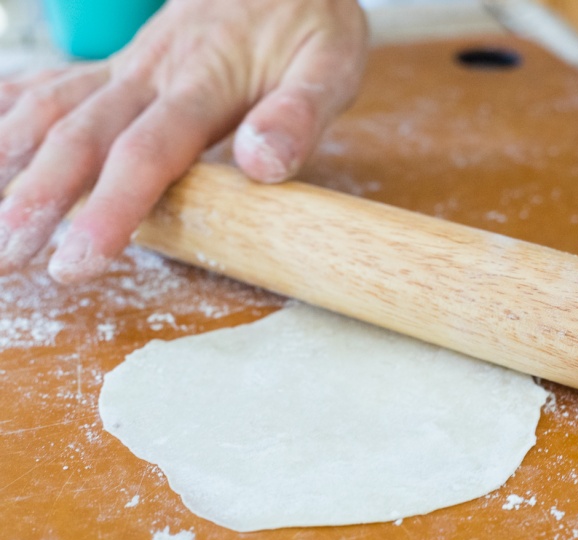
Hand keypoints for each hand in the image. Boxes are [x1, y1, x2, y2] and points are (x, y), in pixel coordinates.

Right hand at [0, 0, 367, 282]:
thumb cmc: (311, 23)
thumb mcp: (330, 67)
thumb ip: (297, 116)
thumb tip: (263, 165)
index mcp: (204, 84)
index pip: (148, 152)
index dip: (110, 209)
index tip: (75, 262)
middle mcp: (153, 74)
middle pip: (82, 135)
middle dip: (39, 196)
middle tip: (6, 255)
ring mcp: (130, 66)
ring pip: (55, 108)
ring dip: (12, 158)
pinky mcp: (123, 65)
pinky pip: (57, 82)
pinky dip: (14, 108)